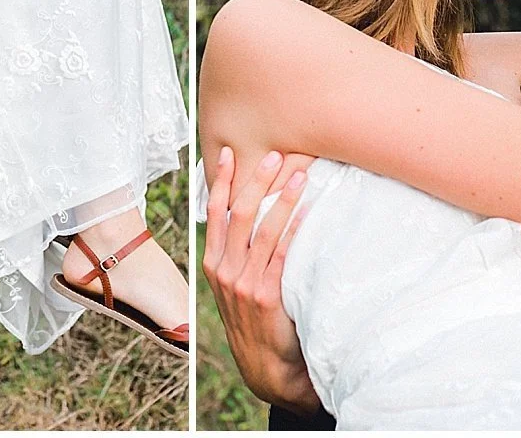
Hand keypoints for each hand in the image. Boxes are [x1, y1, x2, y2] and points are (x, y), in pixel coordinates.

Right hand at [202, 146, 320, 415]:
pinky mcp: (266, 295)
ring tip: (300, 175)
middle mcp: (224, 270)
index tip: (229, 152)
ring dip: (283, 198)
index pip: (215, 211)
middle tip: (275, 155)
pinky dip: (294, 228)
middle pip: (239, 212)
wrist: (265, 367)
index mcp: (213, 262)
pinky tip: (307, 210)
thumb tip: (252, 211)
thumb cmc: (255, 319)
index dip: (222, 180)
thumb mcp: (235, 285)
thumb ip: (238, 253)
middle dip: (257, 180)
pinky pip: (282, 254)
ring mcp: (243, 283)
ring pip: (262, 229)